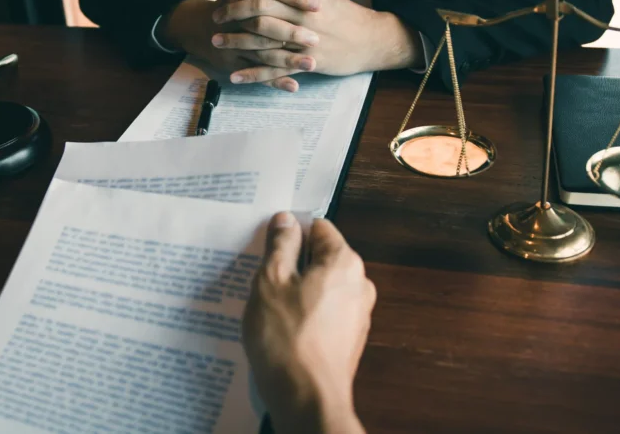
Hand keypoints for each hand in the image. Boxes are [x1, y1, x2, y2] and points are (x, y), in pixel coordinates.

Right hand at [158, 0, 306, 91]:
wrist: (197, 26)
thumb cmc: (231, 6)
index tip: (319, 3)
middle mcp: (239, 20)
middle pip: (266, 25)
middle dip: (292, 33)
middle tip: (317, 39)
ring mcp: (234, 43)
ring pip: (263, 53)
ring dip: (288, 61)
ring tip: (312, 64)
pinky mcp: (232, 63)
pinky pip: (256, 74)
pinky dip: (274, 81)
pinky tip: (294, 86)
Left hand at [213, 0, 422, 82]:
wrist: (373, 39)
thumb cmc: (342, 13)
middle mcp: (304, 12)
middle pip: (259, 7)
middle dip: (233, 10)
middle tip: (216, 16)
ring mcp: (306, 38)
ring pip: (263, 38)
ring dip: (236, 40)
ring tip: (216, 42)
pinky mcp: (309, 61)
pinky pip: (275, 68)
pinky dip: (253, 73)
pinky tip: (235, 75)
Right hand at [243, 212, 373, 433]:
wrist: (307, 399)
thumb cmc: (287, 339)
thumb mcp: (271, 281)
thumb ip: (280, 245)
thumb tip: (286, 220)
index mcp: (344, 262)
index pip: (318, 227)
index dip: (290, 232)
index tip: (267, 245)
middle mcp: (359, 284)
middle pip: (321, 258)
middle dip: (291, 264)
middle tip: (261, 278)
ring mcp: (356, 315)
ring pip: (321, 287)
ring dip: (295, 291)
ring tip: (267, 307)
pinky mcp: (348, 340)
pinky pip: (324, 314)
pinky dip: (304, 315)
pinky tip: (281, 330)